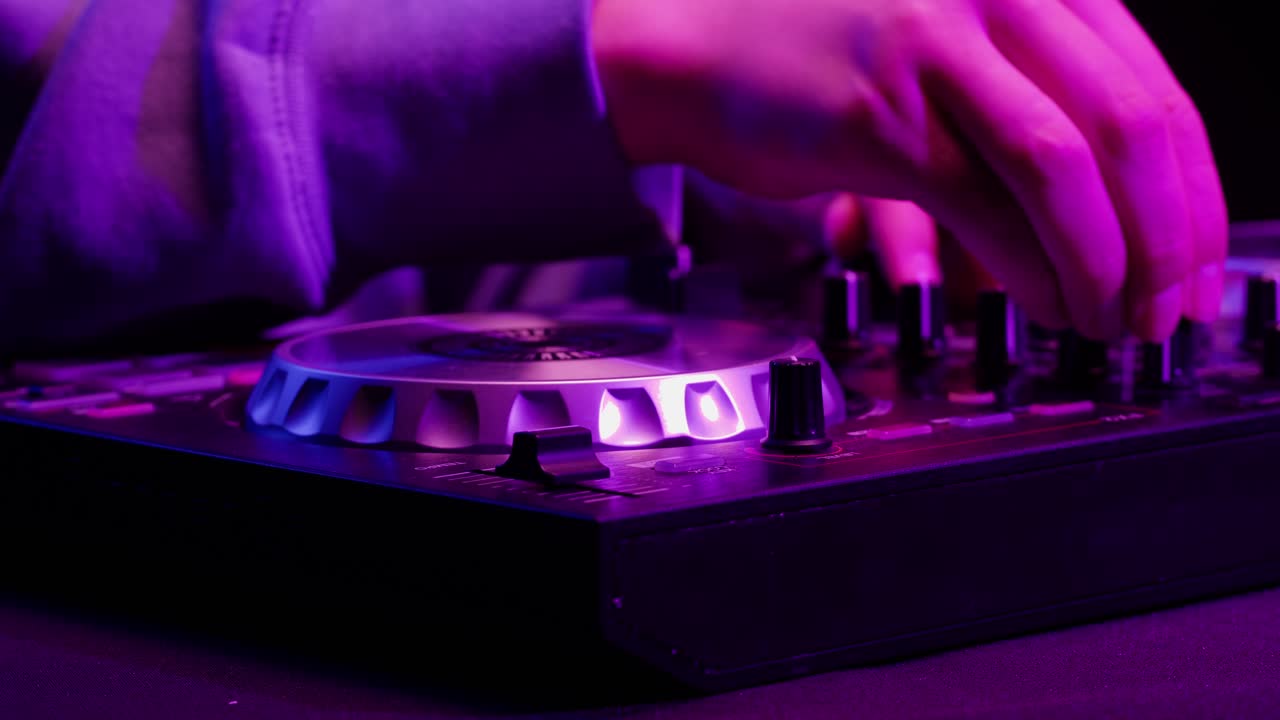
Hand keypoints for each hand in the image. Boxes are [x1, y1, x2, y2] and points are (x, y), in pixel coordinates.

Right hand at [592, 0, 1226, 339]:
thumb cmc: (818, 53)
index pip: (1155, 95)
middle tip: (1169, 313)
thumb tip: (1124, 208)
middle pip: (1132, 128)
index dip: (1193, 199)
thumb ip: (1036, 100)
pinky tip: (1049, 304)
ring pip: (1068, 165)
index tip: (1195, 269)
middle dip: (1168, 242)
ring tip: (1114, 321)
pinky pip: (984, 203)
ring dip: (1110, 263)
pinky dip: (1034, 267)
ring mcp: (937, 49)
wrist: (694, 46)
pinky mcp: (881, 114)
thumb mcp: (953, 51)